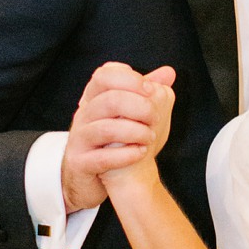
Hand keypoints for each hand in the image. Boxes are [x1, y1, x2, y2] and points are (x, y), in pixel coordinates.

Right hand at [62, 63, 175, 210]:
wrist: (97, 175)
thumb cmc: (118, 140)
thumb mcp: (131, 114)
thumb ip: (147, 92)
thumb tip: (169, 72)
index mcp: (94, 97)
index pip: (104, 75)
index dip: (130, 79)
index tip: (151, 89)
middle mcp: (83, 115)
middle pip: (109, 100)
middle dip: (139, 107)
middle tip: (155, 118)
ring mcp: (79, 139)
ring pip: (106, 129)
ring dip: (136, 132)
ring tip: (150, 137)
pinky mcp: (79, 163)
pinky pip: (102, 158)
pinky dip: (126, 155)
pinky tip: (141, 153)